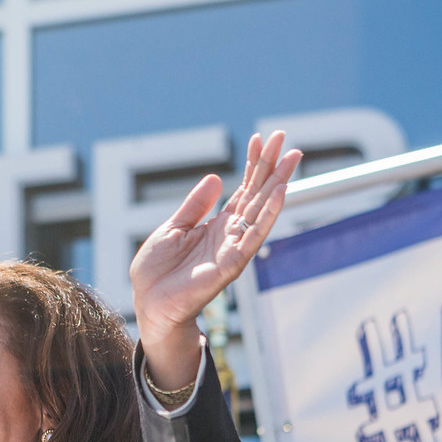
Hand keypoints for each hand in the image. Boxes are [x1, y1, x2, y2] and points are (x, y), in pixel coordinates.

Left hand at [130, 130, 301, 387]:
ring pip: (261, 210)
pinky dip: (268, 214)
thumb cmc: (158, 271)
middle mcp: (231, 233)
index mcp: (217, 224)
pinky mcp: (231, 263)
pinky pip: (254, 235)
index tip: (261, 138)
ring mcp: (234, 247)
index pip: (242, 189)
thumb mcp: (173, 228)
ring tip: (291, 159)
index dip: (252, 164)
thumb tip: (217, 177)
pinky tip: (280, 192)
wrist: (150, 303)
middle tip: (286, 137)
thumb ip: (195, 205)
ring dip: (277, 184)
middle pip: (257, 194)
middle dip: (271, 166)